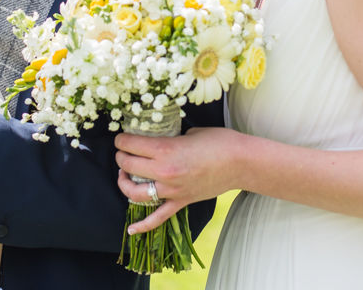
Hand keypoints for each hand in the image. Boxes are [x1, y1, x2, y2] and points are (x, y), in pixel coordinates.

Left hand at [114, 126, 240, 233]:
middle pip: (129, 166)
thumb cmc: (219, 141)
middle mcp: (165, 172)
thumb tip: (159, 138)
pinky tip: (131, 230)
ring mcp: (172, 190)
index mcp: (166, 150)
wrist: (241, 162)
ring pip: (135, 193)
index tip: (121, 137)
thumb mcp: (190, 132)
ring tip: (124, 174)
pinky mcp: (181, 202)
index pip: (131, 145)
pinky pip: (158, 217)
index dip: (121, 139)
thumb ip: (170, 137)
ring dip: (124, 183)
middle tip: (122, 151)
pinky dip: (143, 226)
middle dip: (121, 157)